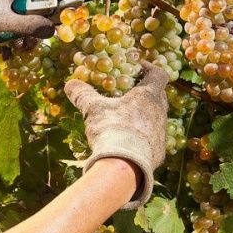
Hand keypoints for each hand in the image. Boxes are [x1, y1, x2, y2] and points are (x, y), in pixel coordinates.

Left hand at [0, 0, 65, 37]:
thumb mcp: (4, 22)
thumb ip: (30, 26)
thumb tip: (51, 30)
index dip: (59, 4)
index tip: (56, 21)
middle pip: (35, 0)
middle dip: (34, 21)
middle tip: (26, 42)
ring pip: (20, 3)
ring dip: (18, 23)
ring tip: (9, 39)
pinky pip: (6, 2)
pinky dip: (6, 16)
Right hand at [64, 62, 169, 208]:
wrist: (125, 164)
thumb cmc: (112, 129)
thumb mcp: (93, 109)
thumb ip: (82, 94)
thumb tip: (70, 83)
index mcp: (149, 96)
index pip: (158, 75)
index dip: (150, 69)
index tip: (139, 68)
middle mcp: (160, 112)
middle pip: (159, 96)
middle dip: (146, 93)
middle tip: (130, 93)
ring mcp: (162, 133)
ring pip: (156, 119)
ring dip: (144, 116)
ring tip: (126, 119)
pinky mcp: (159, 152)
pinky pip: (152, 139)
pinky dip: (142, 137)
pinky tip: (128, 142)